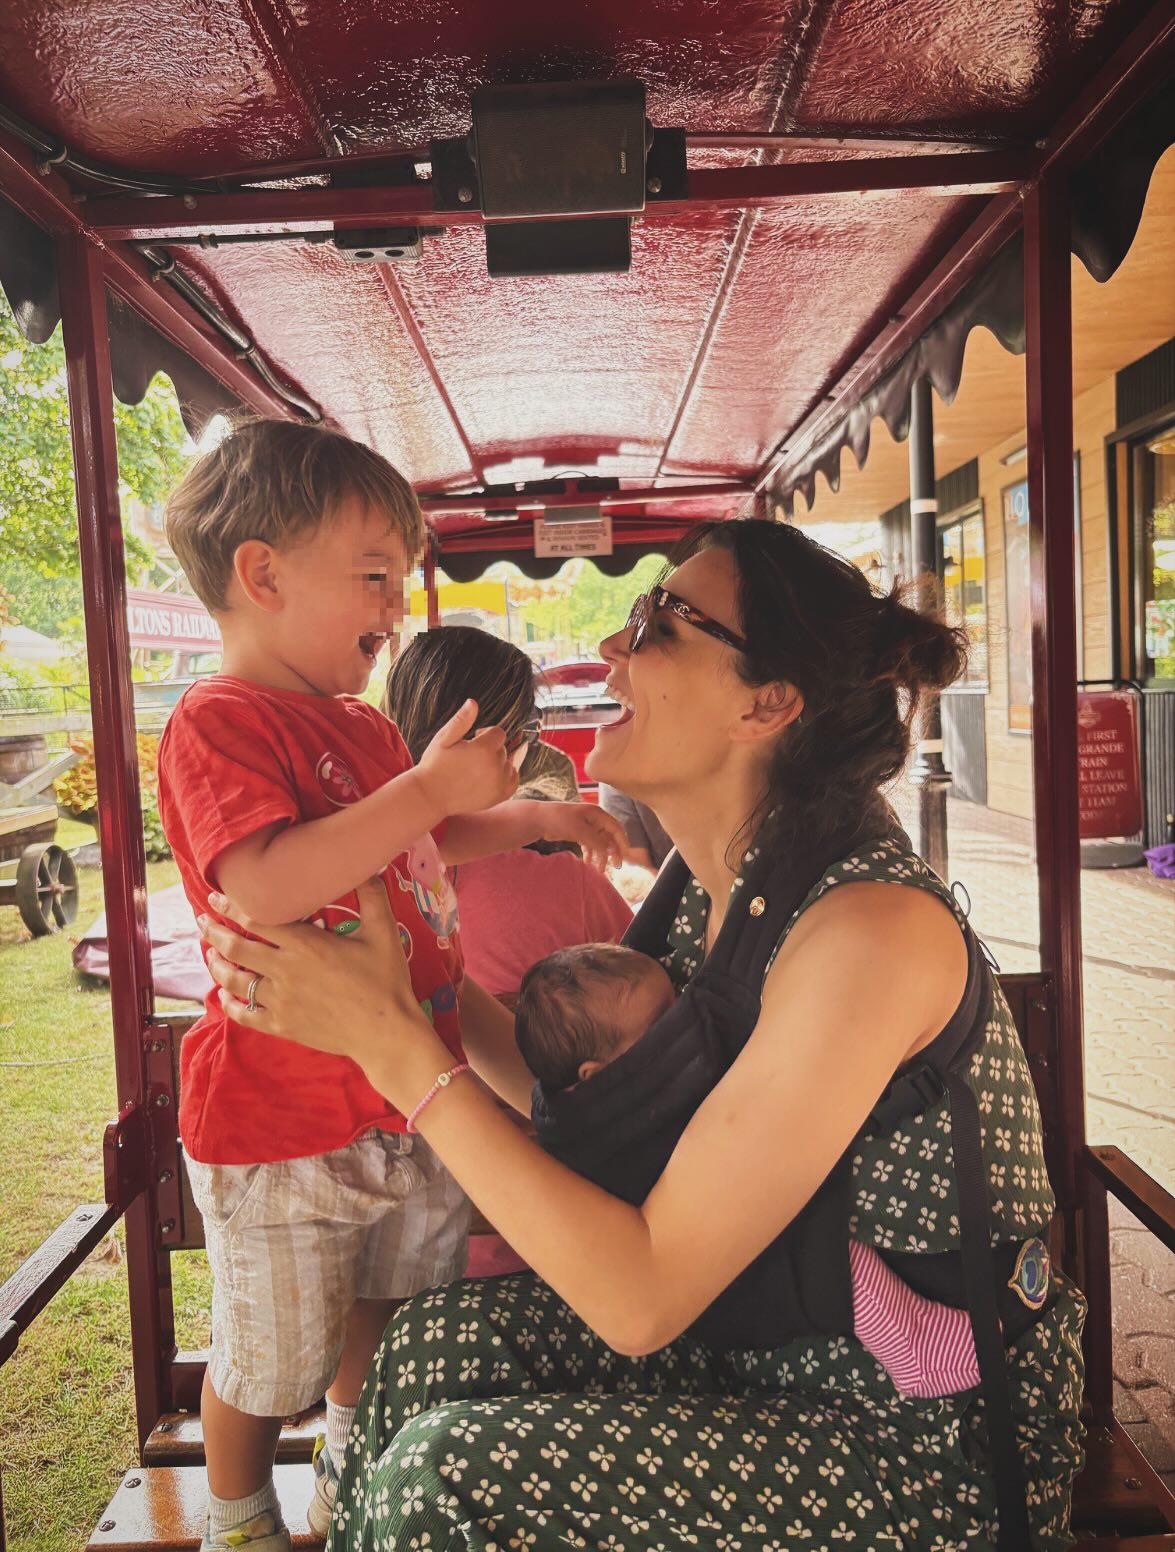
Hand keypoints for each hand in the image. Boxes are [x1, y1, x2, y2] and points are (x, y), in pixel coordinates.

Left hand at [199, 878, 447, 1105]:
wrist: (386, 1033)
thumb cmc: (386, 981)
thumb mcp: (384, 933)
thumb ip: (372, 896)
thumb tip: (370, 866)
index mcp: (306, 944)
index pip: (257, 919)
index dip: (233, 906)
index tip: (217, 897)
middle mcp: (286, 970)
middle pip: (237, 947)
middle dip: (213, 932)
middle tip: (201, 921)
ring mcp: (281, 1001)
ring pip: (235, 980)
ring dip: (217, 965)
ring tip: (208, 954)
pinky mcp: (282, 1025)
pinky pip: (245, 1014)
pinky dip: (229, 1004)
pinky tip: (224, 996)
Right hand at [416, 698, 518, 816]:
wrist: (430, 796)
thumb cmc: (435, 765)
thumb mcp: (444, 738)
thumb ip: (462, 720)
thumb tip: (473, 702)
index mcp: (484, 749)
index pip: (498, 733)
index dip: (484, 735)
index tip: (472, 741)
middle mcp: (496, 766)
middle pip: (504, 748)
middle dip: (490, 749)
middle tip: (470, 757)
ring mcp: (500, 783)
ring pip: (510, 763)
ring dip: (498, 762)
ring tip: (477, 768)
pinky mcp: (501, 795)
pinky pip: (514, 779)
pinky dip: (506, 775)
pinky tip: (490, 776)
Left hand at [540, 801, 626, 871]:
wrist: (539, 819)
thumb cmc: (559, 819)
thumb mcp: (579, 830)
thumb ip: (596, 841)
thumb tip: (611, 850)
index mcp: (597, 814)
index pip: (616, 828)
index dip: (622, 841)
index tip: (625, 856)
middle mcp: (594, 820)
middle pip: (609, 837)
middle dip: (612, 852)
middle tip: (616, 867)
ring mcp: (587, 827)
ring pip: (599, 844)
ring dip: (601, 856)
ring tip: (599, 870)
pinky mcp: (579, 833)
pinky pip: (589, 845)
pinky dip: (590, 854)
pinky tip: (587, 862)